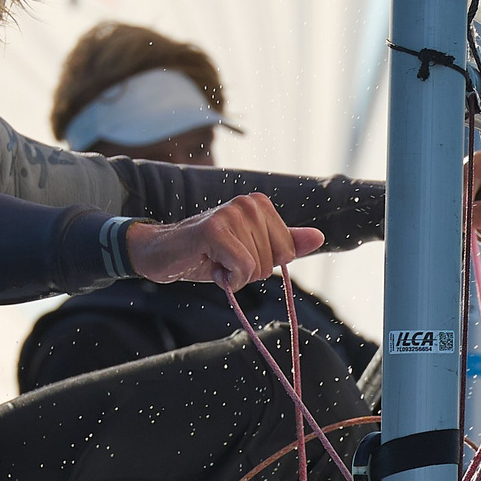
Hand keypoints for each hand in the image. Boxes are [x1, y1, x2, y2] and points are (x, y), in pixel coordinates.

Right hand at [127, 193, 322, 287]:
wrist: (161, 254)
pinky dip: (227, 277)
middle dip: (248, 272)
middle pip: (274, 260)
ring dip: (234, 275)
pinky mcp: (215, 229)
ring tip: (213, 260)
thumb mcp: (251, 250)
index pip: (288, 252)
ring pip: (258, 266)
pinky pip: (243, 268)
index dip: (263, 264)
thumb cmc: (205, 253)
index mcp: (260, 205)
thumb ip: (285, 243)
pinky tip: (209, 265)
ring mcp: (231, 213)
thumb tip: (319, 238)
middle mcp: (248, 203)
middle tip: (222, 260)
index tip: (238, 256)